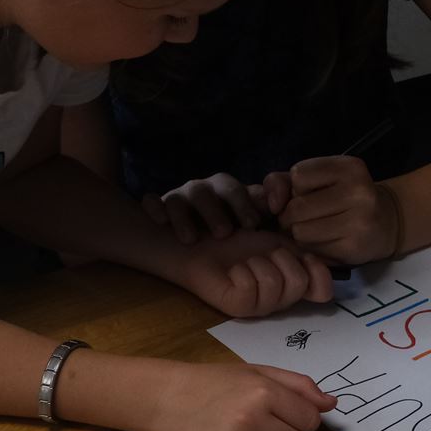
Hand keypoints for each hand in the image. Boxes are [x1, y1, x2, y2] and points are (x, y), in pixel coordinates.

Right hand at [144, 172, 272, 244]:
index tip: (252, 225)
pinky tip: (159, 221)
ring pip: (180, 198)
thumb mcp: (254, 222)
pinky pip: (152, 201)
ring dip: (185, 217)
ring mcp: (181, 197)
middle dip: (216, 212)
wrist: (200, 237)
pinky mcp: (160, 206)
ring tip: (190, 240)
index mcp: (229, 191)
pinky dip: (154, 207)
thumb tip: (278, 205)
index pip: (238, 190)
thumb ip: (269, 211)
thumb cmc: (233, 231)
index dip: (245, 205)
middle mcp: (205, 190)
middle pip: (207, 193)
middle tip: (224, 234)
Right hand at [150, 360, 336, 430]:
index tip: (283, 415)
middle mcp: (250, 419)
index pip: (310, 421)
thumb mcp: (258, 373)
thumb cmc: (217, 383)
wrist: (168, 397)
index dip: (301, 419)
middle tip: (262, 427)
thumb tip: (331, 404)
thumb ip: (298, 386)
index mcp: (264, 392)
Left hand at [167, 228, 332, 316]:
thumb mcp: (279, 241)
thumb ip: (304, 253)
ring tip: (246, 261)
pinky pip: (251, 288)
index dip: (318, 271)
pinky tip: (233, 270)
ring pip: (275, 284)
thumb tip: (329, 263)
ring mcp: (259, 307)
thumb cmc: (240, 241)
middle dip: (282, 257)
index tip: (304, 255)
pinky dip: (242, 270)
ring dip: (259, 261)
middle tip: (264, 254)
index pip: (323, 291)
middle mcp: (280, 301)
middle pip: (299, 282)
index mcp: (293, 286)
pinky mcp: (237, 307)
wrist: (204, 241)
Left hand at [275, 157, 398, 264]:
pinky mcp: (354, 248)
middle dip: (292, 215)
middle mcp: (357, 190)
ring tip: (315, 230)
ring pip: (301, 232)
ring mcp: (359, 221)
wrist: (386, 222)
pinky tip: (327, 242)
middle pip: (297, 207)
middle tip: (307, 217)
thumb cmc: (344, 197)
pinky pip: (313, 250)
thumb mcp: (318, 179)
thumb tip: (271, 204)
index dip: (297, 188)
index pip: (298, 176)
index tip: (311, 194)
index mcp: (348, 167)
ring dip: (300, 234)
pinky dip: (312, 248)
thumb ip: (282, 182)